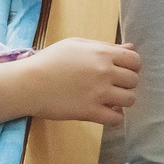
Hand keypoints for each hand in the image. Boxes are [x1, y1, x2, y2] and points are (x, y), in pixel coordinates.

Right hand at [0, 36, 139, 127]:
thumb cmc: (50, 60)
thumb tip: (130, 48)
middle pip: (133, 81)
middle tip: (113, 86)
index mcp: (102, 53)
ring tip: (109, 100)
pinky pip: (117, 119)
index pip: (135, 61)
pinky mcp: (90, 112)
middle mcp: (104, 72)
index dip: (132, 67)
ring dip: (122, 101)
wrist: (29, 83)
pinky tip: (105, 112)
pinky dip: (114, 117)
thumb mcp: (77, 44)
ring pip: (129, 100)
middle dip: (126, 84)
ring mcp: (99, 93)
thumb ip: (105, 46)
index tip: (122, 72)